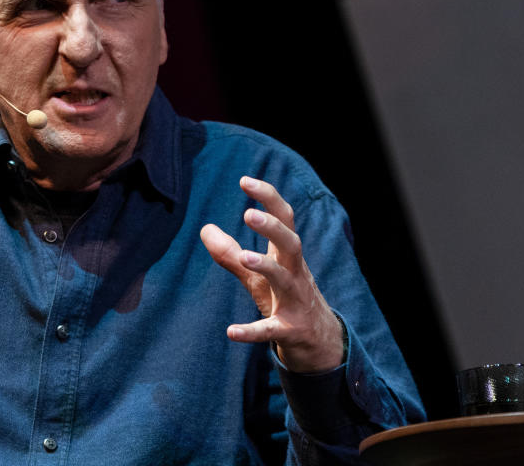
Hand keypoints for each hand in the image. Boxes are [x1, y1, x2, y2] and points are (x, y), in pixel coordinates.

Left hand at [200, 176, 343, 372]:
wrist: (319, 342)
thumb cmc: (285, 298)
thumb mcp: (257, 275)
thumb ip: (230, 253)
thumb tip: (204, 228)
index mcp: (287, 257)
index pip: (284, 219)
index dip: (268, 198)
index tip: (245, 180)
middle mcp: (295, 274)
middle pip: (291, 244)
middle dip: (272, 228)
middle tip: (247, 214)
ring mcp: (295, 302)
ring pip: (284, 280)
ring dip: (265, 267)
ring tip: (244, 257)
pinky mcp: (290, 331)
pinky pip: (271, 331)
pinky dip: (252, 331)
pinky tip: (231, 332)